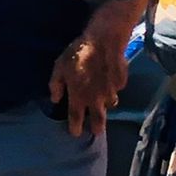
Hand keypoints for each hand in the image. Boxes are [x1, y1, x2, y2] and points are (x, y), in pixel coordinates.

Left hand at [47, 4, 133, 136]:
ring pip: (110, 105)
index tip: (75, 133)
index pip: (76, 118)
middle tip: (96, 131)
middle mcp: (96, 99)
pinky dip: (112, 89)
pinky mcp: (121, 84)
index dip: (75, 128)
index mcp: (79, 96)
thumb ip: (56, 85)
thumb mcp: (59, 67)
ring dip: (105, 105)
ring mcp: (110, 92)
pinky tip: (108, 81)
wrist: (103, 42)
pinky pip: (116, 90)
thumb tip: (55, 99)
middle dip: (97, 128)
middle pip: (99, 120)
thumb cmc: (77, 53)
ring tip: (101, 102)